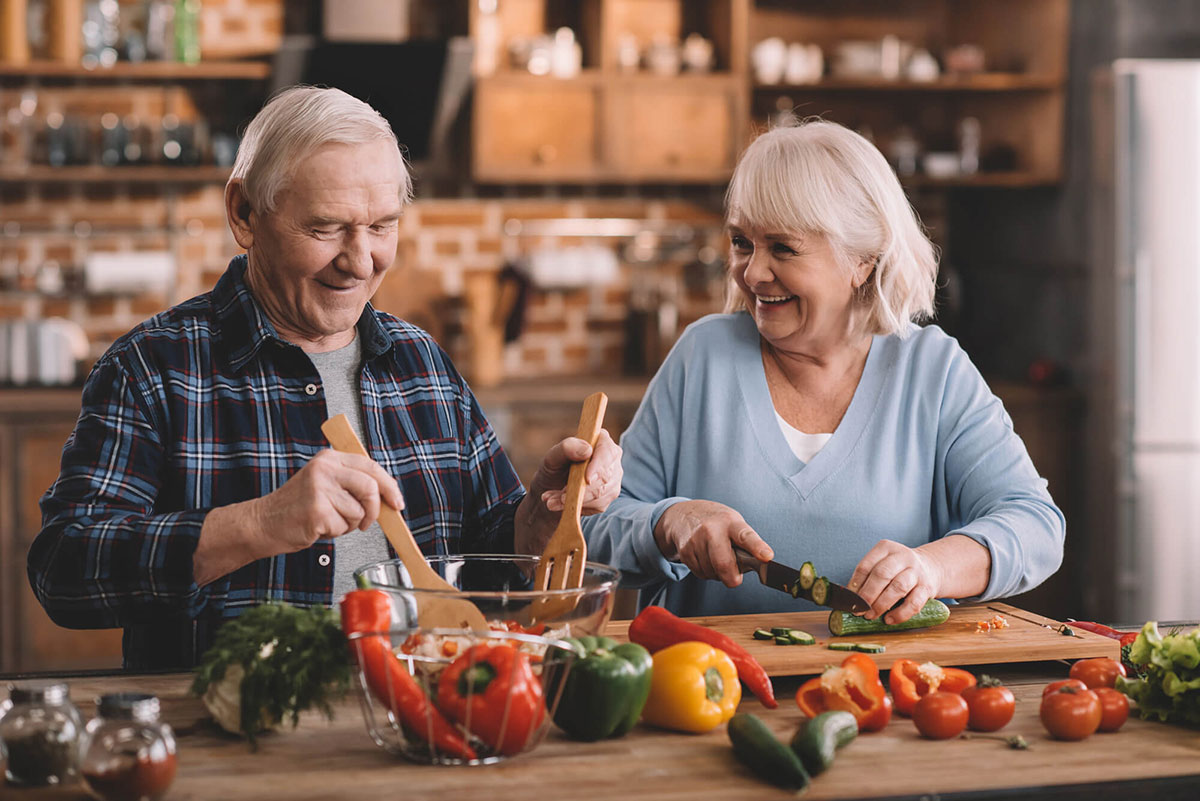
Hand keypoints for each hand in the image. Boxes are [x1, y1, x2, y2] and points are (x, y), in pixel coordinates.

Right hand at [250, 449, 404, 554]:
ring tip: (329, 521)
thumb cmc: (297, 508)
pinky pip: (344, 527)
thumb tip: (388, 497)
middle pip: (371, 488)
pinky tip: (318, 527)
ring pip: (359, 511)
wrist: (263, 523)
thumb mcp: (324, 484)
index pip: (371, 466)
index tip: (397, 502)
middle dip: (374, 510)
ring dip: (349, 524)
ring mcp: (320, 489)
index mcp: (329, 459)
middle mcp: (325, 469)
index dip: (389, 486)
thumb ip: (352, 484)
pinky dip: (336, 533)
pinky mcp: (317, 510)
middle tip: (366, 522)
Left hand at [536, 429, 622, 513]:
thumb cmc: (554, 468)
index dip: (599, 466)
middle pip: (606, 477)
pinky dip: (578, 507)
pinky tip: (562, 504)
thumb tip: (586, 450)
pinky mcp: (608, 496)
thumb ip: (567, 448)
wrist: (551, 489)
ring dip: (576, 500)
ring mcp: (613, 478)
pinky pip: (598, 505)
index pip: (608, 452)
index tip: (587, 479)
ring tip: (555, 500)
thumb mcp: (553, 457)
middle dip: (583, 490)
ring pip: (602, 494)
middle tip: (560, 496)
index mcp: (600, 441)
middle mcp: (611, 459)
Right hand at [653, 500, 773, 587]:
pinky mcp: (685, 551)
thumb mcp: (733, 523)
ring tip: (716, 558)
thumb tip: (757, 565)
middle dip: (732, 578)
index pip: (746, 536)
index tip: (767, 556)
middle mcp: (712, 529)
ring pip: (712, 573)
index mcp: (731, 522)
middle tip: (735, 577)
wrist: (682, 514)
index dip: (757, 548)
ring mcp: (696, 540)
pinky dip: (706, 572)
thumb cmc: (716, 522)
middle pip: (724, 564)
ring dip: (717, 574)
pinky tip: (705, 559)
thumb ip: (746, 543)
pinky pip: (700, 574)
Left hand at [848, 539, 942, 624]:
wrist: (931, 568)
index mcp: (886, 548)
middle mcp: (902, 557)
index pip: (866, 565)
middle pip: (882, 574)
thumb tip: (848, 596)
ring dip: (881, 604)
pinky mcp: (927, 588)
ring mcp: (917, 571)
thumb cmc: (898, 569)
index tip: (849, 599)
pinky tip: (889, 620)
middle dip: (867, 594)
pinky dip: (900, 614)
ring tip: (871, 615)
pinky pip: (914, 603)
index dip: (855, 584)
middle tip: (859, 610)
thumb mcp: (883, 564)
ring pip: (898, 587)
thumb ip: (867, 577)